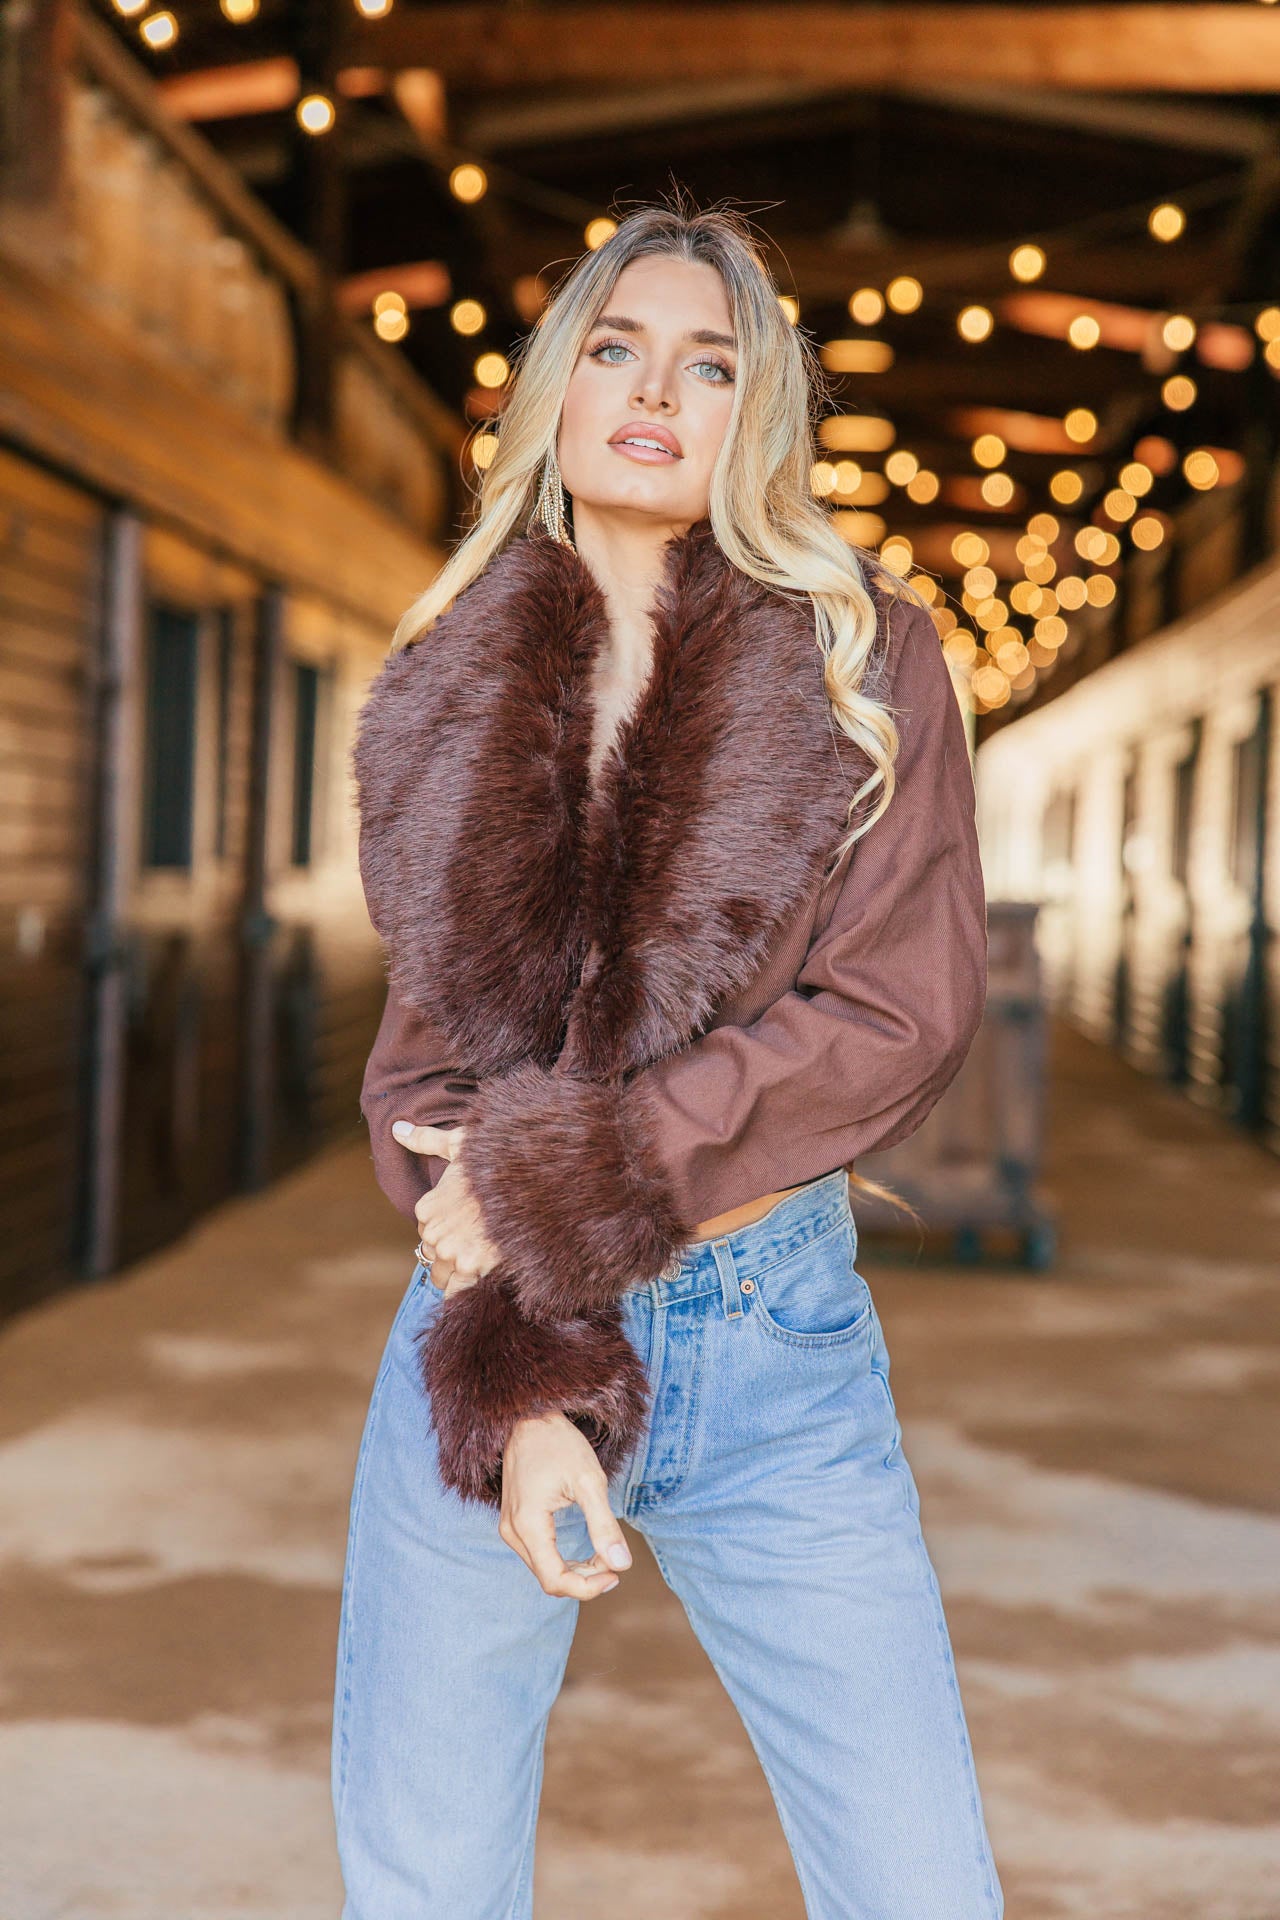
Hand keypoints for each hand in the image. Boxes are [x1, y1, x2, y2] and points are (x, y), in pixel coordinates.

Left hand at [391, 1121, 500, 1298]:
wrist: (532, 1181)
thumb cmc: (497, 1161)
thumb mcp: (459, 1144)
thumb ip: (425, 1140)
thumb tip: (397, 1129)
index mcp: (427, 1207)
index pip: (427, 1232)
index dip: (448, 1230)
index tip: (468, 1223)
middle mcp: (432, 1232)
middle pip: (434, 1256)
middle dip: (452, 1253)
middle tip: (478, 1242)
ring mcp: (449, 1251)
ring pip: (443, 1276)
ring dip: (459, 1273)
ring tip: (482, 1260)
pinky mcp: (471, 1268)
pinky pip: (458, 1291)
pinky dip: (467, 1289)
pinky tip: (482, 1278)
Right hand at [499, 1411, 633, 1599]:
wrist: (529, 1416)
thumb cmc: (559, 1443)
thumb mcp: (589, 1481)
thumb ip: (604, 1525)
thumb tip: (621, 1564)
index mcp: (527, 1525)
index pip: (555, 1580)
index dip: (588, 1587)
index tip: (616, 1574)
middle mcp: (512, 1532)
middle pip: (549, 1578)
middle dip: (585, 1578)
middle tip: (614, 1561)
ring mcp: (509, 1527)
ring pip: (543, 1569)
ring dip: (575, 1570)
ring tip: (603, 1554)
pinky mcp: (514, 1521)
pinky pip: (538, 1555)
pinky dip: (562, 1559)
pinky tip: (584, 1551)